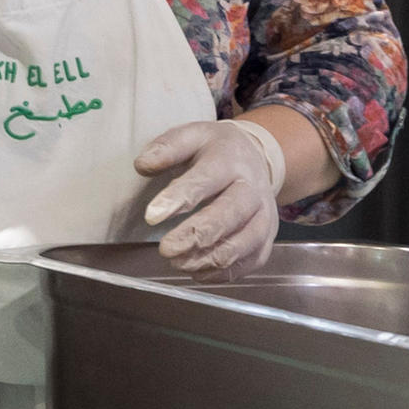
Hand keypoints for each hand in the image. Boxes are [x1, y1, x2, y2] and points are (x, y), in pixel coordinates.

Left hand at [136, 116, 288, 274]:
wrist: (258, 158)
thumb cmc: (217, 151)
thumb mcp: (192, 135)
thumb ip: (167, 148)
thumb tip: (142, 164)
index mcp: (231, 160)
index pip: (205, 180)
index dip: (178, 199)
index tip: (151, 217)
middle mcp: (253, 190)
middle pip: (228, 216)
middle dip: (195, 236)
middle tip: (165, 249)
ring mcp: (264, 216)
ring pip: (242, 244)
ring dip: (208, 258)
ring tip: (176, 262)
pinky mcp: (266, 239)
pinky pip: (249, 262)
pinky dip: (223, 273)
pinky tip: (197, 271)